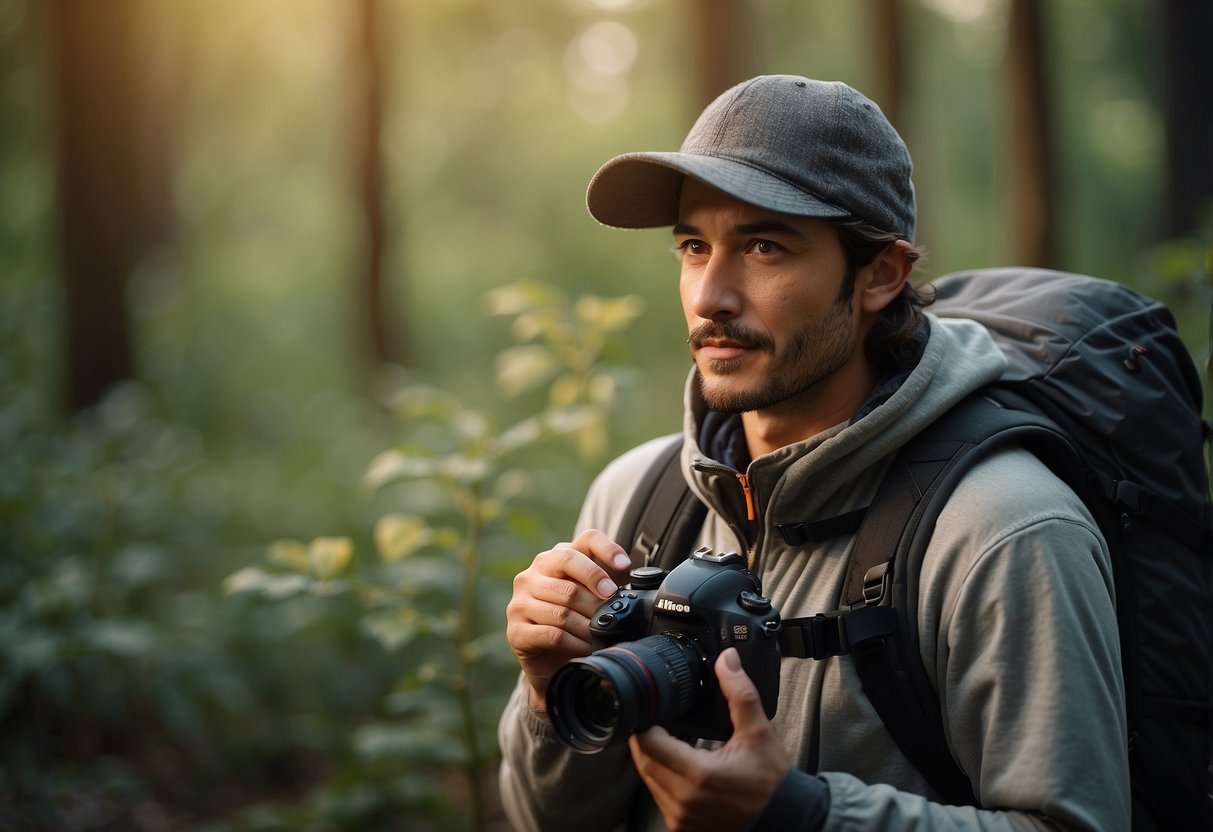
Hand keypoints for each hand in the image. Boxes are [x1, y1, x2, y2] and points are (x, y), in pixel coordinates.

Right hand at [505, 528, 632, 703]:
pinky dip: (575, 643)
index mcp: (555, 558)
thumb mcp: (594, 598)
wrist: (551, 664)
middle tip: (612, 609)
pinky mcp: (516, 630)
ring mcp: (520, 601)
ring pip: (562, 606)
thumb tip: (636, 575)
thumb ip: (610, 582)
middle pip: (569, 567)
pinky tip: (586, 648)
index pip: (585, 539)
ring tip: (602, 635)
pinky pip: (552, 633)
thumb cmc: (576, 624)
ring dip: (588, 625)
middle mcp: (532, 574)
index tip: (624, 567)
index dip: (607, 549)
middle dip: (596, 592)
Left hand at [629, 648, 790, 831]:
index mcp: (699, 774)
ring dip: (654, 759)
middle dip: (647, 738)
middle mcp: (684, 800)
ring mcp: (682, 818)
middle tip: (659, 721)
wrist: (787, 821)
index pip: (648, 743)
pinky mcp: (683, 827)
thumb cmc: (773, 784)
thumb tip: (726, 660)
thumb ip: (739, 693)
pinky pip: (660, 798)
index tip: (655, 710)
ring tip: (672, 741)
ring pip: (649, 780)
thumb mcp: (759, 732)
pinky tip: (680, 766)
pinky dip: (664, 779)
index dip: (646, 722)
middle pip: (643, 761)